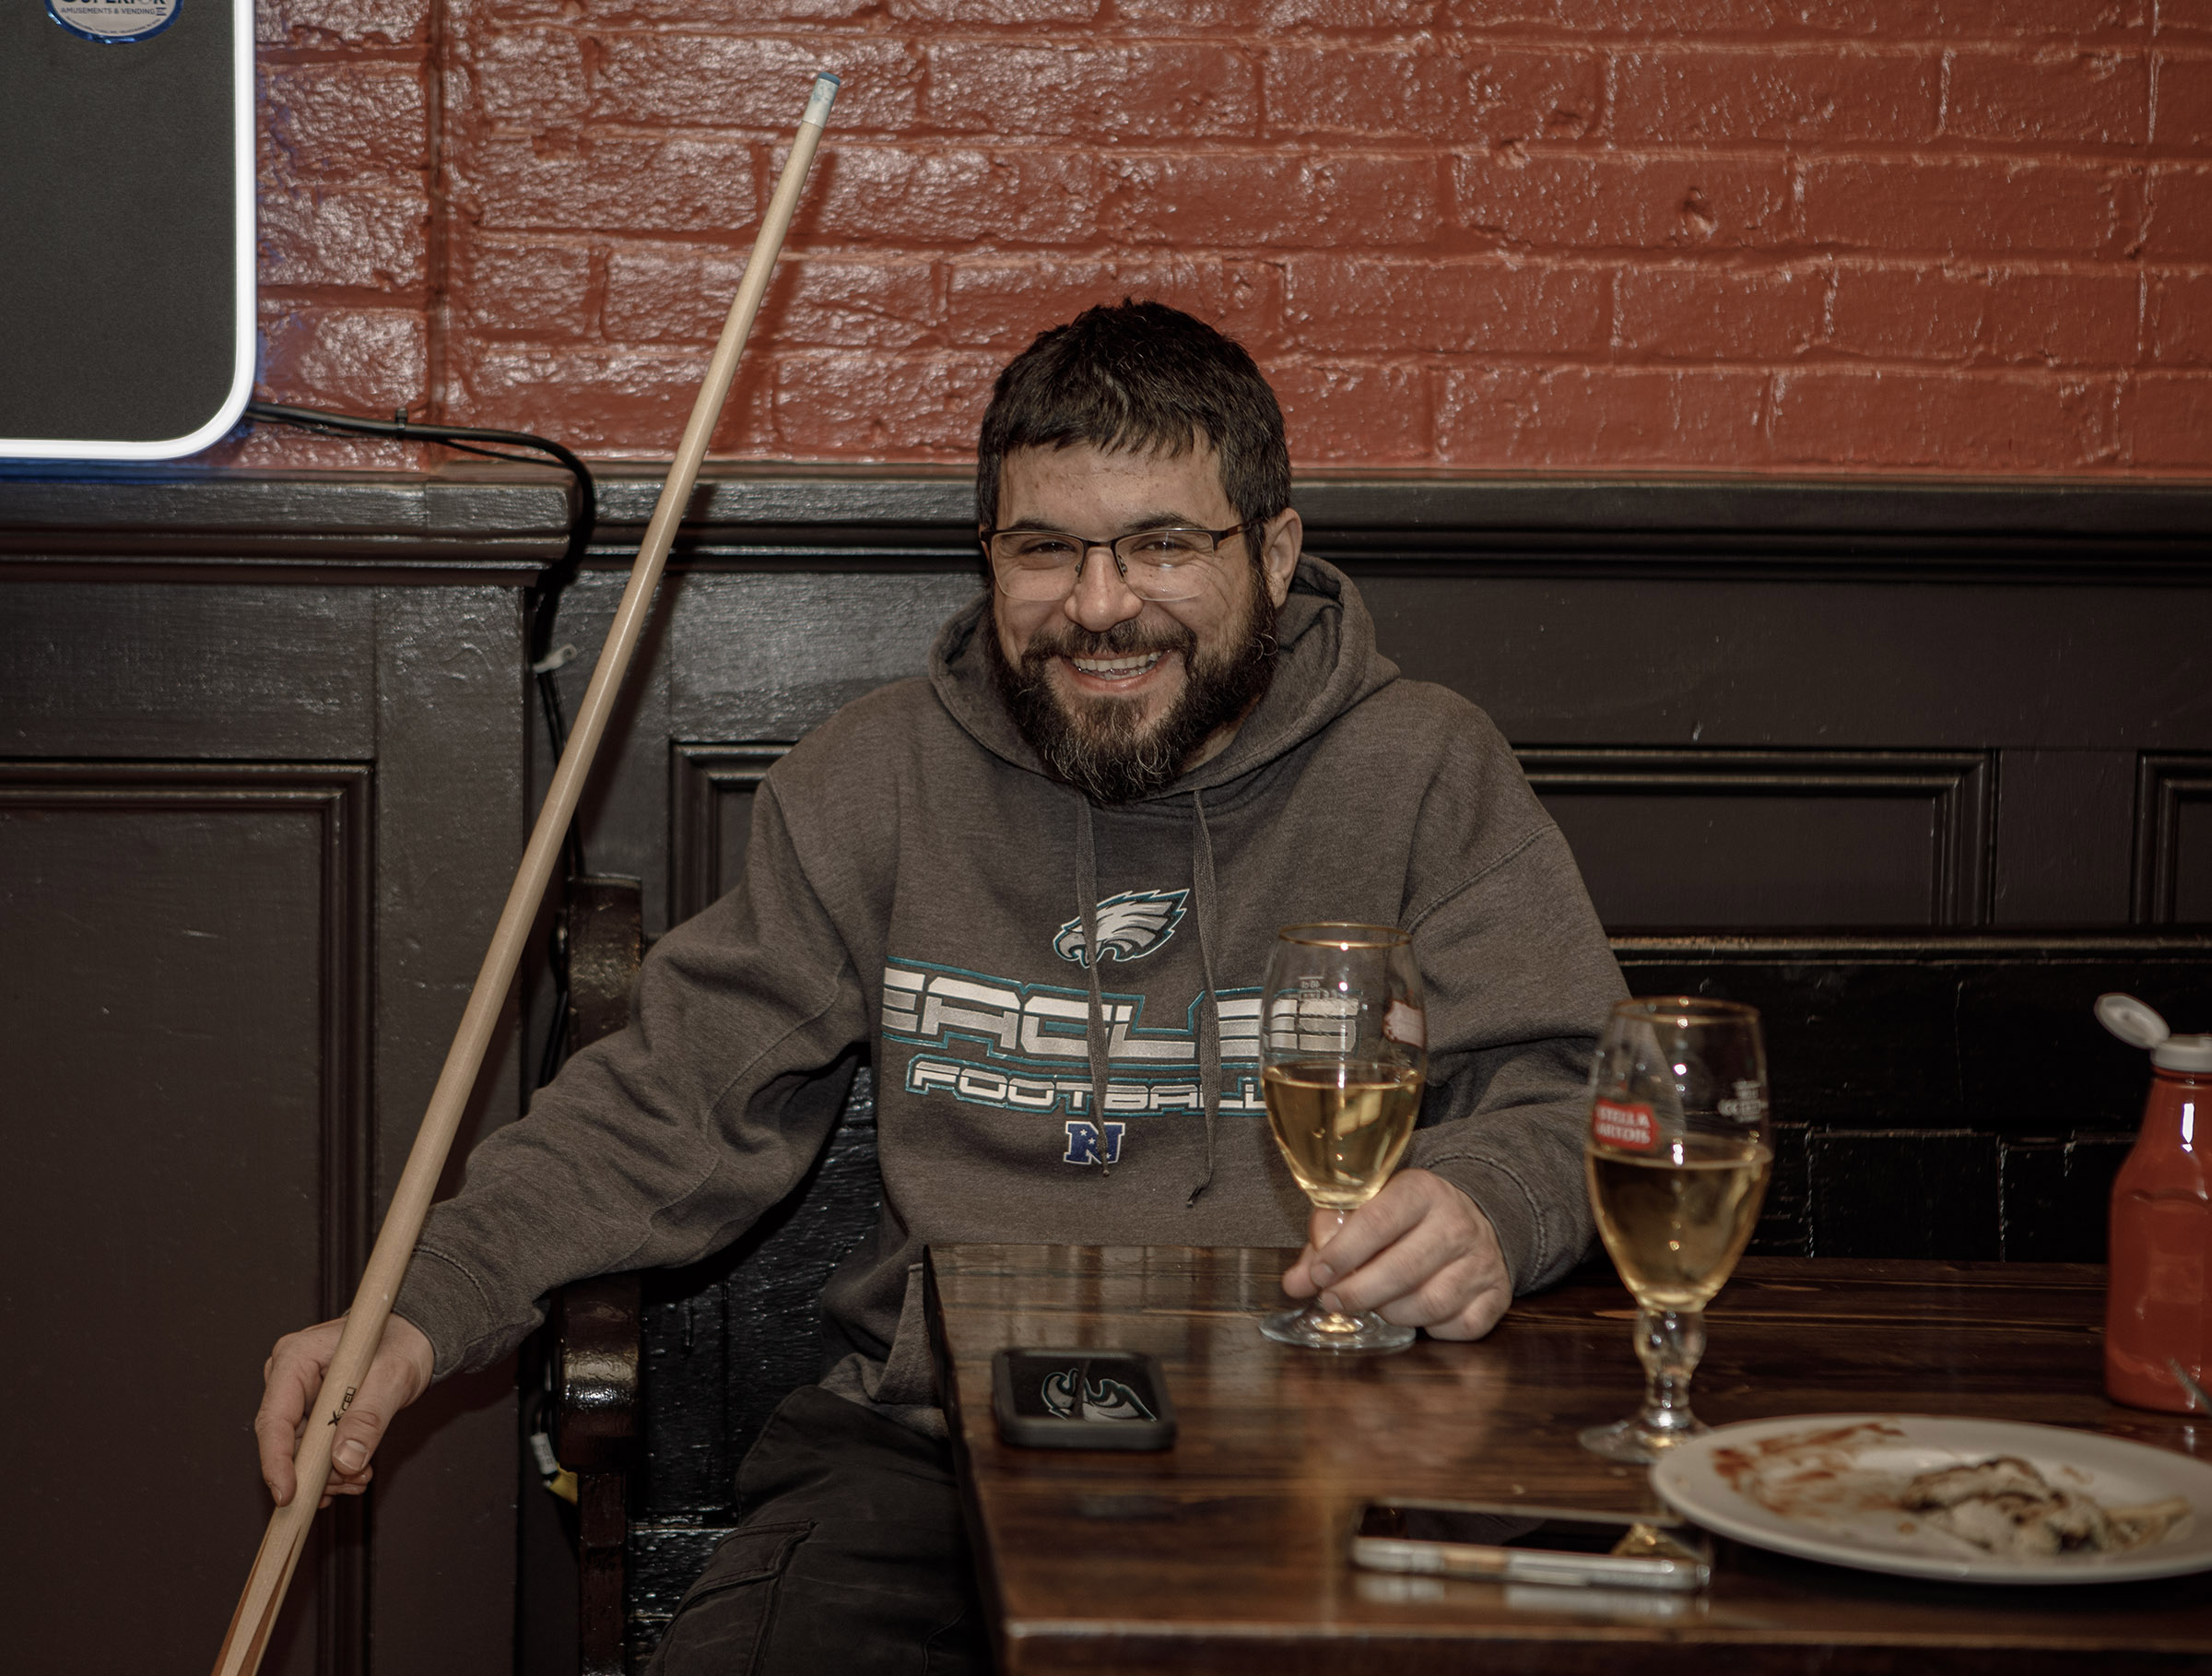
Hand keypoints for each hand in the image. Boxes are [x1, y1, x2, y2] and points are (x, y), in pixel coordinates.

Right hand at [256, 1314, 434, 1508]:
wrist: (412, 1342)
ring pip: (300, 1453)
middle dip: (313, 1471)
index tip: (286, 1493)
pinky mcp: (311, 1414)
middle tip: (347, 1481)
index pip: (274, 1418)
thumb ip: (368, 1418)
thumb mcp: (392, 1378)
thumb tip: (344, 1459)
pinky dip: (332, 1468)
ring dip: (328, 1474)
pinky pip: (313, 1451)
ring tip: (359, 1476)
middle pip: (285, 1441)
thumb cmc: (400, 1344)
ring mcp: (298, 1397)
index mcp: (296, 1357)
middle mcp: (289, 1377)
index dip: (276, 1460)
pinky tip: (353, 1474)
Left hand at [1279, 1169, 1511, 1340]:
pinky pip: (1458, 1327)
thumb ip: (1327, 1242)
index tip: (1320, 1274)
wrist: (1476, 1219)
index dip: (1344, 1252)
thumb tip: (1294, 1284)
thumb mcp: (1367, 1211)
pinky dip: (1431, 1329)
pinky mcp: (1497, 1296)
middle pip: (1403, 1269)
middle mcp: (1457, 1223)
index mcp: (1421, 1190)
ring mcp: (1481, 1261)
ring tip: (1373, 1306)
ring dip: (1391, 1313)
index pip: (1379, 1220)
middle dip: (1359, 1292)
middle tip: (1333, 1301)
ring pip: (1429, 1303)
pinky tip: (1416, 1314)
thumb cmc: (1406, 1219)